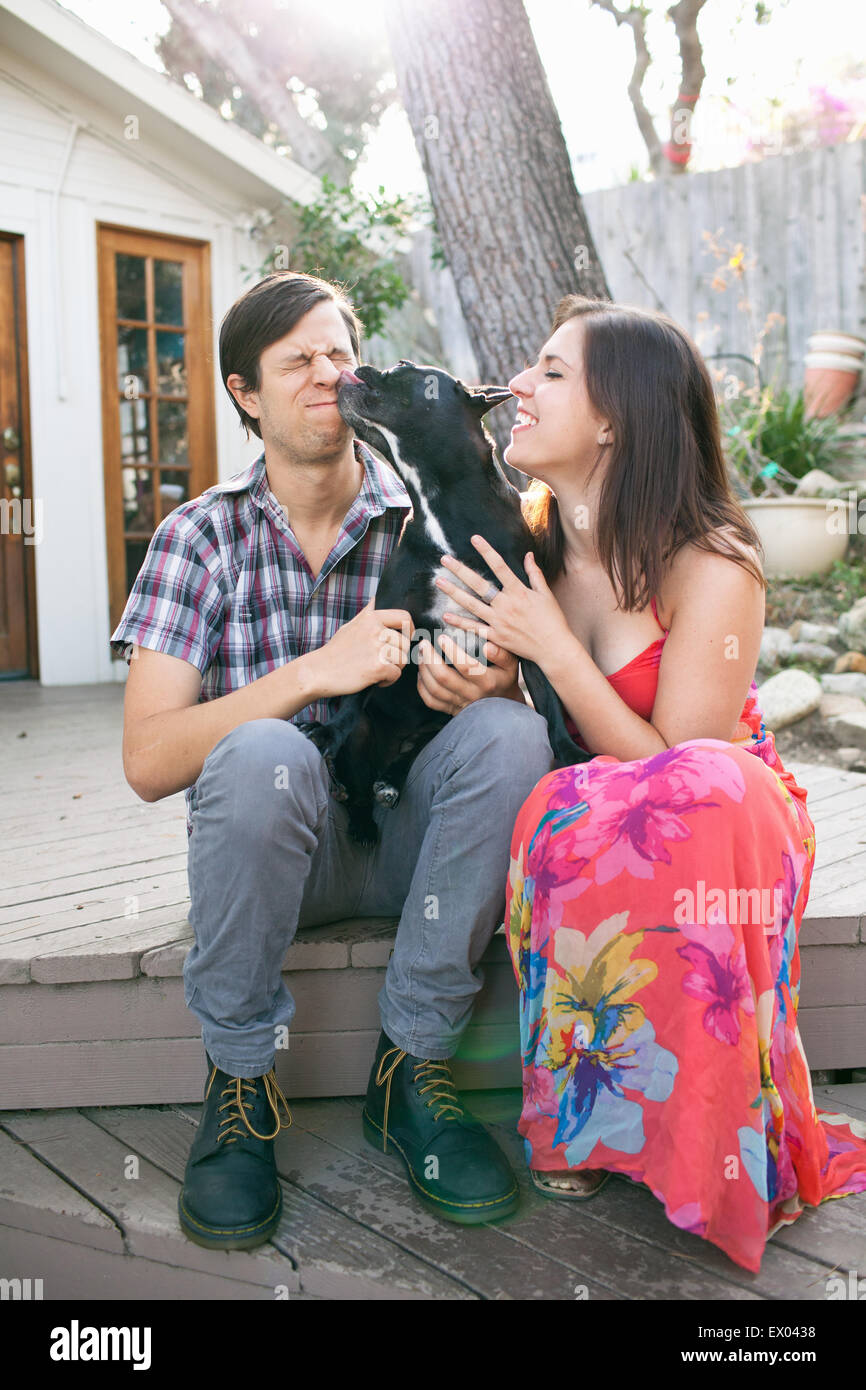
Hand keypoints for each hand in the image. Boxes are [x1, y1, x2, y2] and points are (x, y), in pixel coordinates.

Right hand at [312, 598, 412, 697]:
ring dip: (394, 668)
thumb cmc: (335, 651)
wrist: (318, 671)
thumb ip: (368, 615)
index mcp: (370, 617)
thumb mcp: (351, 625)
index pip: (404, 616)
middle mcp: (375, 630)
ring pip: (402, 659)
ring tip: (378, 670)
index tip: (407, 638)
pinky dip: (388, 680)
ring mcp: (377, 648)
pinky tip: (375, 679)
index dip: (410, 629)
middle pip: (405, 643)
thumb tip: (378, 602)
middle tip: (384, 662)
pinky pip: (396, 674)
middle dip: (398, 656)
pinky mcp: (377, 667)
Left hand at [416, 631, 519, 714]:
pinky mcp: (450, 709)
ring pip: (434, 689)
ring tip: (420, 654)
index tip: (442, 637)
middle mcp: (471, 694)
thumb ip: (502, 654)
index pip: (466, 667)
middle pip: (444, 678)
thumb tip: (487, 647)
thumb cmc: (504, 679)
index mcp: (486, 682)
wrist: (502, 707)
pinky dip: (422, 686)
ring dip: (423, 670)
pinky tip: (422, 672)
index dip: (452, 651)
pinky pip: (430, 701)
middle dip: (430, 659)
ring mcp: (459, 704)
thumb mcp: (511, 665)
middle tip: (424, 643)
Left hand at [434, 536, 572, 667]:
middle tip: (444, 559)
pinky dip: (460, 623)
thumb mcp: (546, 594)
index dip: (486, 551)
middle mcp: (506, 605)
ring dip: (453, 592)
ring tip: (439, 581)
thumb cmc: (552, 620)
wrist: (553, 648)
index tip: (474, 539)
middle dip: (460, 570)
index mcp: (519, 591)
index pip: (499, 566)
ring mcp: (499, 621)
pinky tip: (446, 615)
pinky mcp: (496, 637)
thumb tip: (528, 554)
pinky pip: (474, 628)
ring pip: (471, 604)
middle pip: (478, 584)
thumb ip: (535, 573)